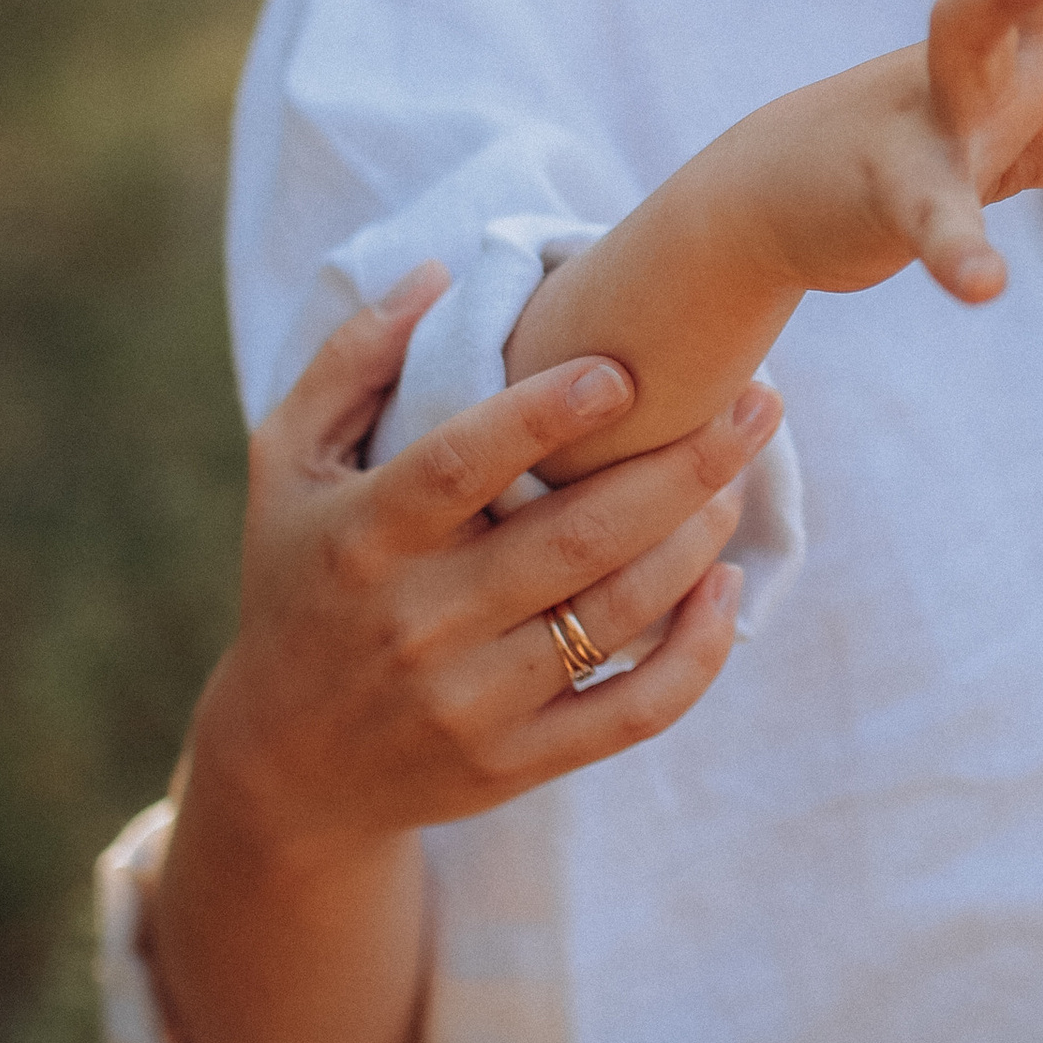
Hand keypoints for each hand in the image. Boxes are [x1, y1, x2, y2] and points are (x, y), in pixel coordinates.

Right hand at [190, 269, 780, 855]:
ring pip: (616, 613)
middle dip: (683, 465)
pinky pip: (631, 711)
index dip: (544, 414)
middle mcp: (418, 620)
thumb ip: (352, 362)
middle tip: (756, 402)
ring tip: (740, 476)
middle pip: (574, 536)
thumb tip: (437, 273)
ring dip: (698, 540)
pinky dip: (695, 654)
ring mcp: (471, 699)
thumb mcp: (287, 466)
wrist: (286, 769)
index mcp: (364, 536)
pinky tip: (725, 588)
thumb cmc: (297, 582)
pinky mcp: (515, 763)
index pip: (460, 464)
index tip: (622, 368)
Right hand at [754, 0, 1042, 308]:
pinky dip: (956, 248)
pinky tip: (985, 286)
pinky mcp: (890, 194)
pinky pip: (928, 214)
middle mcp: (969, 53)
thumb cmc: (905, 155)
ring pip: (964, 26)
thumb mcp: (1019, 147)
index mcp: (1008, 35)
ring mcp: (925, 114)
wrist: (770, 200)